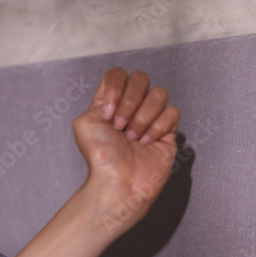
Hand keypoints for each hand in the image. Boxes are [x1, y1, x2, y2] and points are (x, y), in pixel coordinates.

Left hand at [72, 68, 179, 236]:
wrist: (118, 181)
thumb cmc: (100, 157)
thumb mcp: (83, 123)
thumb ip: (100, 100)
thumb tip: (122, 96)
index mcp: (109, 103)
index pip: (117, 74)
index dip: (115, 87)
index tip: (107, 112)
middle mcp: (131, 107)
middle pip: (141, 78)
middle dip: (130, 102)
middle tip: (120, 126)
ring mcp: (151, 118)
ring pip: (159, 93)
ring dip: (142, 117)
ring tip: (132, 138)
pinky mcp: (168, 131)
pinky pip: (172, 112)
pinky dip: (157, 128)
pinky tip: (146, 143)